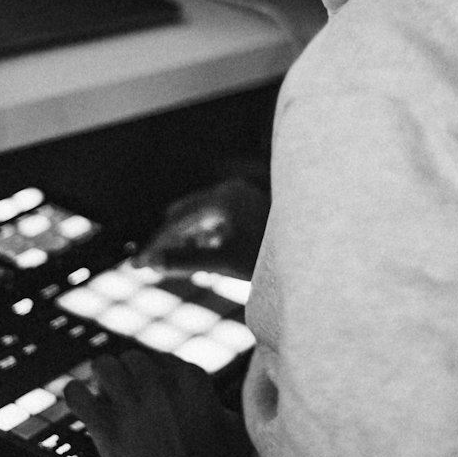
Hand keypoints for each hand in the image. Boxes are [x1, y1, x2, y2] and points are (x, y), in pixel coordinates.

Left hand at [64, 350, 253, 456]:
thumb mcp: (233, 432)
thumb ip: (219, 408)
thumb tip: (213, 404)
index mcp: (191, 379)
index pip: (162, 361)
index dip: (154, 381)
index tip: (151, 398)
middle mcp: (159, 382)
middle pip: (132, 360)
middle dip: (127, 378)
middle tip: (126, 401)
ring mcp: (131, 403)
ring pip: (103, 366)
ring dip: (102, 380)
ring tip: (103, 398)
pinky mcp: (106, 427)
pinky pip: (76, 394)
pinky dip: (76, 396)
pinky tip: (81, 406)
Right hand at [134, 177, 269, 278]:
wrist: (317, 256)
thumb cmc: (274, 257)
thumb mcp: (225, 262)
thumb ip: (186, 261)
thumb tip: (150, 264)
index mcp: (223, 198)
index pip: (178, 223)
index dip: (157, 246)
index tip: (140, 265)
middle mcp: (232, 191)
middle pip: (187, 215)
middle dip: (170, 239)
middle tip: (151, 263)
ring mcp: (244, 196)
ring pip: (203, 216)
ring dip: (188, 237)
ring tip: (177, 258)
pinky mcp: (254, 207)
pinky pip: (219, 218)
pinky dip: (207, 234)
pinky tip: (207, 250)